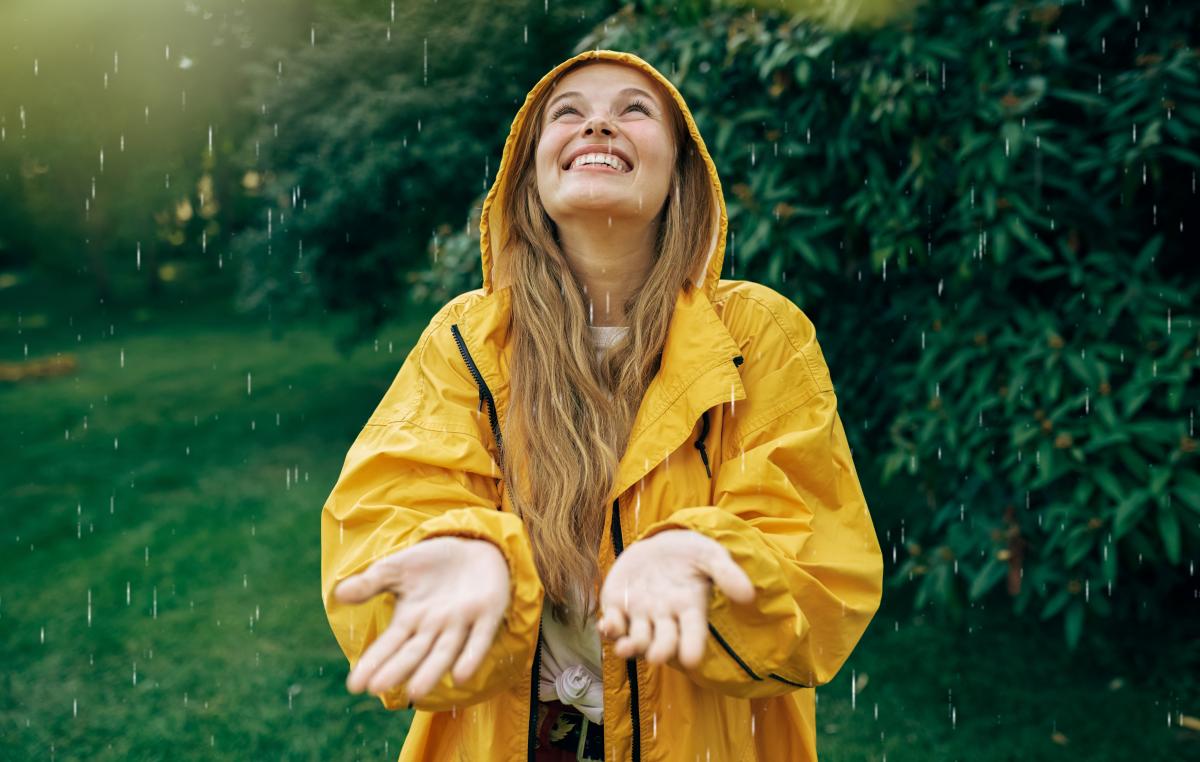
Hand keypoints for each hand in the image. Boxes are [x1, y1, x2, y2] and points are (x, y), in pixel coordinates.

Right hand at [334, 535, 509, 700]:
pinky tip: (461, 675)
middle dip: (397, 669)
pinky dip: (472, 656)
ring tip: (415, 692)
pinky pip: (480, 638)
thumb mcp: (397, 567)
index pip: (389, 644)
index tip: (355, 685)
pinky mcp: (488, 613)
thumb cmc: (432, 562)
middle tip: (377, 687)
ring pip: (445, 651)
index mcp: (411, 618)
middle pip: (414, 652)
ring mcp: (461, 622)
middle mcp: (434, 626)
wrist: (474, 545)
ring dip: (431, 671)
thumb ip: (371, 582)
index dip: (373, 663)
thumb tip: (338, 594)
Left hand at [595, 529, 754, 668]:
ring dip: (630, 646)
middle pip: (663, 641)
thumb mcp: (711, 555)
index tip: (691, 659)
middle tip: (656, 656)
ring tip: (625, 648)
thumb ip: (727, 574)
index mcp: (690, 609)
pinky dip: (609, 627)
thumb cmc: (690, 553)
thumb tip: (748, 595)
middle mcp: (665, 618)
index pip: (694, 633)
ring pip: (636, 638)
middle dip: (660, 650)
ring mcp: (640, 614)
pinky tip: (606, 625)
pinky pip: (612, 623)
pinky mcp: (618, 605)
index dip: (693, 646)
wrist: (660, 544)